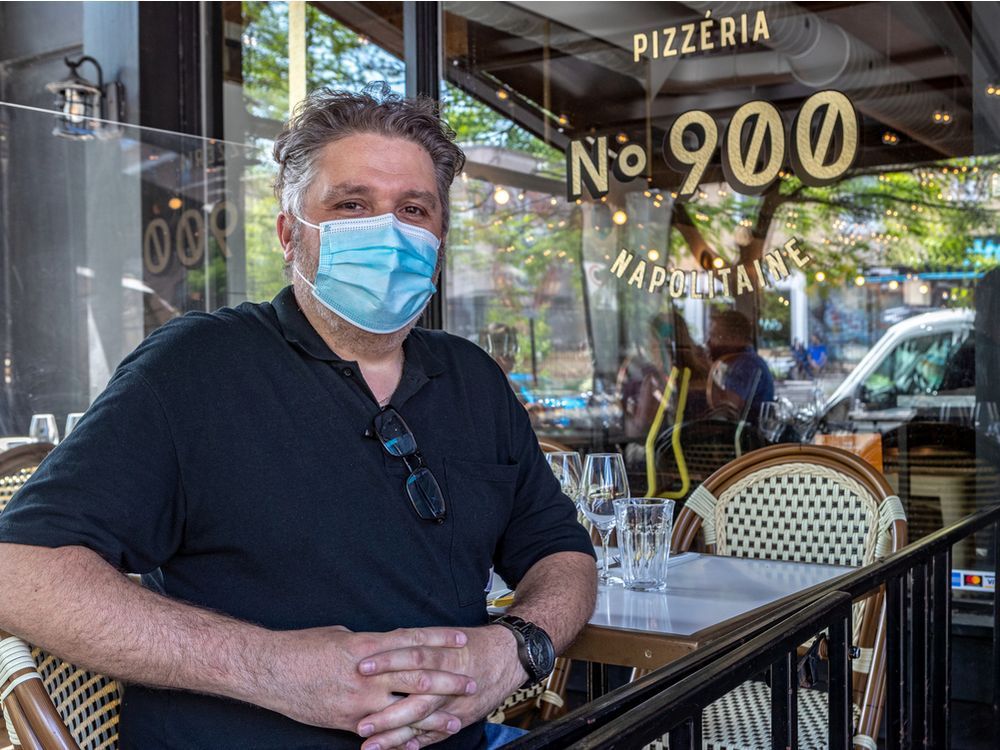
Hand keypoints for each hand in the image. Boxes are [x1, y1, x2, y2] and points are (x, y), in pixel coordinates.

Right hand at [257, 625, 475, 732]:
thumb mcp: (342, 636)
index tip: (461, 640)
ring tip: (455, 720)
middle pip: (417, 677)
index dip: (438, 640)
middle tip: (470, 683)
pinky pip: (381, 732)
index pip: (412, 641)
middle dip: (446, 682)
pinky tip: (419, 743)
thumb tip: (391, 647)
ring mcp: (359, 701)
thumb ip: (370, 645)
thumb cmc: (304, 647)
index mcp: (367, 645)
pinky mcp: (348, 722)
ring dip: (432, 716)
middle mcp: (367, 674)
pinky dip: (402, 738)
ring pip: (404, 710)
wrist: (270, 671)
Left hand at [356, 624, 526, 749]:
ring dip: (395, 734)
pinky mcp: (461, 718)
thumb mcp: (444, 635)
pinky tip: (397, 749)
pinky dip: (417, 743)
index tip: (360, 667)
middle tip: (360, 723)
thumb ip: (414, 643)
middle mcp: (449, 678)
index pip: (412, 655)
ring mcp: (455, 702)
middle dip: (386, 712)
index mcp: (444, 653)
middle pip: (415, 695)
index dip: (387, 660)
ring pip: (423, 720)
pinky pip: (436, 734)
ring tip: (370, 744)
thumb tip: (378, 644)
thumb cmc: (471, 644)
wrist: (509, 656)